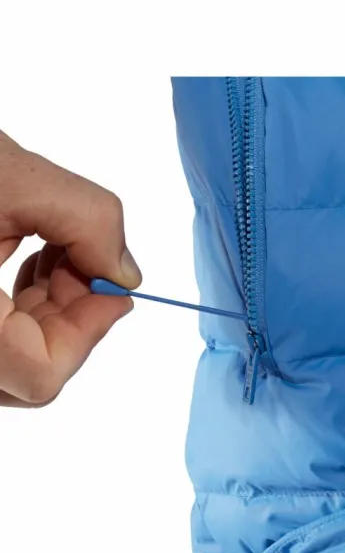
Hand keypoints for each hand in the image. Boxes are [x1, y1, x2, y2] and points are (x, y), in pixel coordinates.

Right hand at [0, 130, 140, 406]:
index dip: (89, 335)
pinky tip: (25, 254)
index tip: (114, 288)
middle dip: (70, 317)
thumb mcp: (11, 175)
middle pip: (27, 372)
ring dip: (47, 309)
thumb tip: (125, 275)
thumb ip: (87, 221)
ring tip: (50, 246)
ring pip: (8, 358)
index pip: (38, 377)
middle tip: (83, 258)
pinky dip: (18, 306)